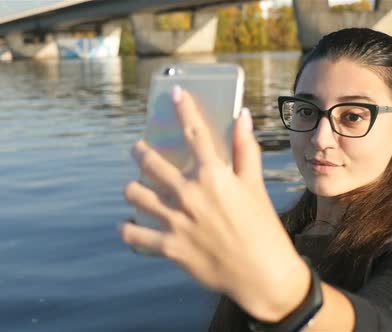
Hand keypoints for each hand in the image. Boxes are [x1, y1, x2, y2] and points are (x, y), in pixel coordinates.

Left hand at [120, 86, 309, 320]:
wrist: (262, 274)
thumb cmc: (262, 227)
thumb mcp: (254, 186)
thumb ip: (245, 150)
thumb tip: (242, 116)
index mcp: (213, 175)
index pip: (195, 132)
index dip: (184, 108)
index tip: (174, 93)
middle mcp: (190, 193)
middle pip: (151, 161)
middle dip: (140, 152)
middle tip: (138, 150)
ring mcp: (176, 220)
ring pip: (135, 194)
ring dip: (132, 189)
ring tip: (135, 190)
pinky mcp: (169, 246)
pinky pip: (135, 234)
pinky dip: (129, 229)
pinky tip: (129, 225)